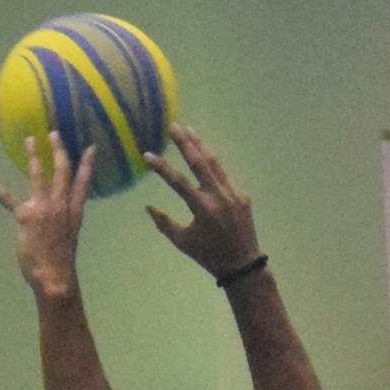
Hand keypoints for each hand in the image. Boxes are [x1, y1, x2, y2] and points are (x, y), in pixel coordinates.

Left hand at [0, 138, 88, 301]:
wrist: (55, 275)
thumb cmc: (61, 260)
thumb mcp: (71, 235)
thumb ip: (66, 218)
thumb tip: (59, 210)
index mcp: (74, 211)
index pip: (83, 183)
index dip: (88, 164)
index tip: (91, 147)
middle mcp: (60, 205)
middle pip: (62, 171)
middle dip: (59, 151)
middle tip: (54, 133)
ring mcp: (43, 208)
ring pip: (38, 175)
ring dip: (33, 156)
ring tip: (29, 140)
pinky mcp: (25, 215)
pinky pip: (6, 197)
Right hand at [142, 126, 265, 283]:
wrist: (242, 264)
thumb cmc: (208, 255)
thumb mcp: (182, 242)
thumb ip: (164, 223)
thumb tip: (148, 206)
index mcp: (202, 209)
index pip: (177, 182)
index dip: (161, 167)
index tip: (147, 154)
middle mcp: (219, 196)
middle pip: (199, 162)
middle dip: (185, 142)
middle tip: (173, 126)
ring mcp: (233, 193)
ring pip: (215, 163)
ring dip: (201, 145)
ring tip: (189, 130)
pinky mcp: (242, 194)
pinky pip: (224, 174)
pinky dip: (213, 162)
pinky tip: (204, 152)